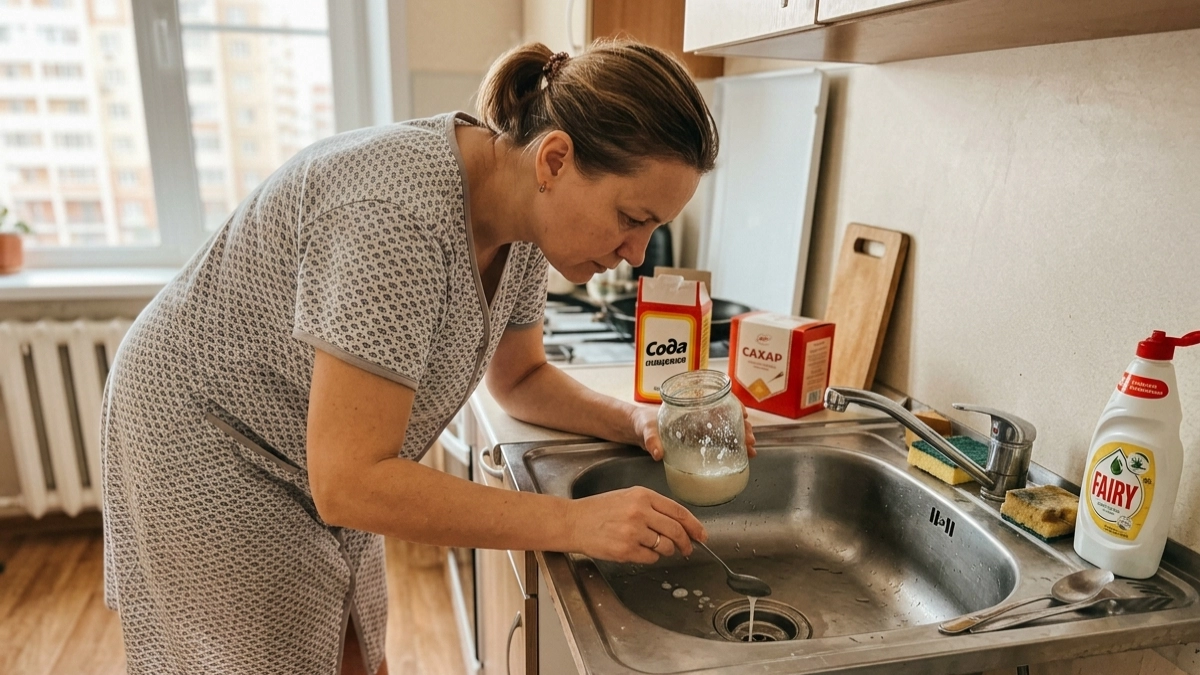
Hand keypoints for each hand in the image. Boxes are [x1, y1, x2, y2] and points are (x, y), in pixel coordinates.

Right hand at [566, 487, 706, 563]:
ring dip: (666, 551)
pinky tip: (639, 551)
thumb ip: (652, 507)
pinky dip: (650, 558)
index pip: (678, 511)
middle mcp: (640, 512)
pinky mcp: (625, 550)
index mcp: (642, 496)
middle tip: (688, 549)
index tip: (701, 535)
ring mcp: (633, 532)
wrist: (573, 521)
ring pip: (665, 546)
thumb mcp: (628, 497)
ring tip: (657, 548)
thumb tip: (679, 524)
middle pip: (676, 531)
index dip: (694, 526)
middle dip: (686, 543)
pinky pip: (650, 558)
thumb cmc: (599, 510)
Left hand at [628, 403, 756, 460]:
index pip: (718, 400)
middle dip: (743, 427)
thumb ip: (650, 439)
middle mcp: (697, 416)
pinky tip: (740, 456)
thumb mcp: (645, 428)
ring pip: (726, 430)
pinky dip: (731, 448)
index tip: (744, 416)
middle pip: (727, 417)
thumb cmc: (641, 422)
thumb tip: (657, 453)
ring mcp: (698, 429)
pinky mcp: (696, 442)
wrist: (635, 430)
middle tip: (751, 440)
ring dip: (740, 438)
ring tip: (751, 450)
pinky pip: (718, 442)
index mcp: (689, 406)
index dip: (734, 406)